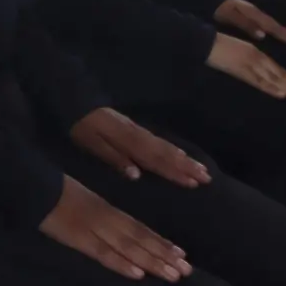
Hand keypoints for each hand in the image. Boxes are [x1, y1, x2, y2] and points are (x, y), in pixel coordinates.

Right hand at [39, 176, 190, 282]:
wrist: (34, 184)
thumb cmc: (56, 190)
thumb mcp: (85, 197)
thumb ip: (102, 212)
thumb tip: (121, 226)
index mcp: (107, 208)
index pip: (139, 228)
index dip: (160, 242)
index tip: (181, 254)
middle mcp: (106, 219)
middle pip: (140, 239)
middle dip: (164, 256)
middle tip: (186, 271)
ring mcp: (93, 229)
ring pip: (128, 248)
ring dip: (151, 262)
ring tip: (173, 275)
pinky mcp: (77, 238)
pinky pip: (101, 253)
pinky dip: (120, 263)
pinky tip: (137, 274)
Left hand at [70, 108, 210, 187]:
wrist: (78, 102)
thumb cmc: (83, 128)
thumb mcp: (92, 145)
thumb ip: (114, 158)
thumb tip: (137, 175)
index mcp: (129, 142)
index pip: (156, 160)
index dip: (174, 172)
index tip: (194, 183)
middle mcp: (138, 136)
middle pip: (166, 153)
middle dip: (187, 166)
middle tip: (207, 177)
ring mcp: (139, 131)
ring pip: (165, 146)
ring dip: (184, 159)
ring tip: (202, 168)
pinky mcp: (136, 129)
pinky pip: (160, 141)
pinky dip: (173, 149)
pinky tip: (181, 154)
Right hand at [207, 35, 285, 102]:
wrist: (204, 41)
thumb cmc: (218, 46)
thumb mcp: (239, 54)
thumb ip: (250, 65)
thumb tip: (264, 78)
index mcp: (258, 54)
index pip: (280, 72)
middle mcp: (259, 58)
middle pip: (282, 76)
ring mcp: (251, 64)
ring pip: (275, 79)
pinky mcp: (242, 68)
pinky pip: (258, 80)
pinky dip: (270, 87)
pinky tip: (281, 94)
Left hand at [214, 0, 285, 48]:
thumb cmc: (215, 6)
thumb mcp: (229, 15)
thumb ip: (246, 24)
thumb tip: (264, 35)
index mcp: (252, 14)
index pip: (275, 28)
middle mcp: (254, 12)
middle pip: (275, 26)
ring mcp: (249, 10)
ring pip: (270, 23)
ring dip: (283, 32)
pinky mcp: (243, 10)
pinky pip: (261, 19)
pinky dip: (270, 26)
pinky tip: (274, 29)